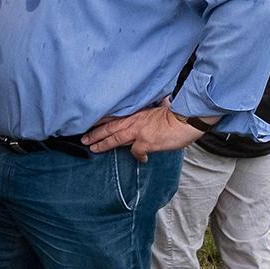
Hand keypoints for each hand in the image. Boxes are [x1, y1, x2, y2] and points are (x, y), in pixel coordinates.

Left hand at [82, 102, 204, 161]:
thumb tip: (152, 112)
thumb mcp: (158, 108)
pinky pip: (136, 152)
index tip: (89, 123)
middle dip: (95, 133)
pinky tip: (141, 159)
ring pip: (114, 138)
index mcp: (136, 113)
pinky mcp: (145, 142)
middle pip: (109, 127)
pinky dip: (138, 157)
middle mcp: (134, 121)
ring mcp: (138, 132)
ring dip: (102, 143)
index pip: (114, 116)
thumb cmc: (176, 114)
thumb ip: (149, 113)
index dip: (101, 120)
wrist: (186, 119)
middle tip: (83, 139)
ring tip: (93, 148)